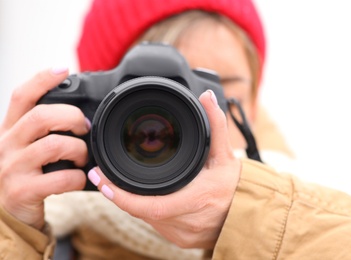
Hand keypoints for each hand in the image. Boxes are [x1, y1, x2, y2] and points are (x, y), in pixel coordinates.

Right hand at [0, 68, 89, 229]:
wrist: (10, 210)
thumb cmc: (28, 171)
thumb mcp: (28, 144)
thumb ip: (45, 128)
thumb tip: (80, 112)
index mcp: (10, 128)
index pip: (22, 96)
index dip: (42, 79)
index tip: (63, 68)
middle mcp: (7, 144)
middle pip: (40, 116)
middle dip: (71, 117)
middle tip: (85, 127)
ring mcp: (13, 168)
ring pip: (52, 146)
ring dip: (77, 149)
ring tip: (82, 156)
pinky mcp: (23, 191)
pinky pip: (59, 179)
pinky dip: (77, 178)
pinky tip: (79, 178)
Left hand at [88, 90, 240, 248]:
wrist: (249, 214)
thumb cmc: (237, 186)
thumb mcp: (226, 154)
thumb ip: (215, 124)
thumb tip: (206, 97)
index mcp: (195, 201)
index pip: (150, 206)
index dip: (121, 196)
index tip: (102, 181)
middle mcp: (186, 222)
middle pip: (142, 212)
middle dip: (120, 195)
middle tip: (103, 177)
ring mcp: (182, 235)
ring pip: (146, 219)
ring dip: (133, 202)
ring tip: (119, 184)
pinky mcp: (181, 240)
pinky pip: (155, 225)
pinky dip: (146, 211)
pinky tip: (143, 197)